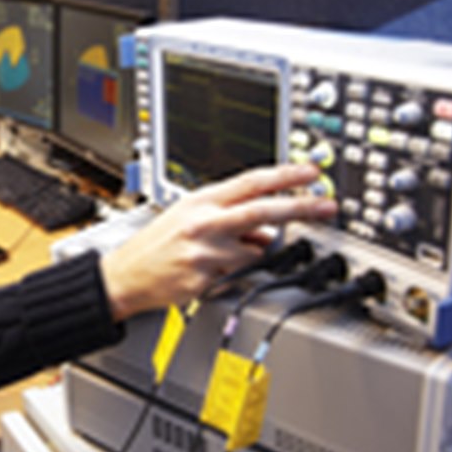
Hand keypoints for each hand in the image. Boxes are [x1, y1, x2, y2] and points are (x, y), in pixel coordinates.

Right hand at [100, 164, 336, 320]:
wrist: (125, 275)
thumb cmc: (156, 243)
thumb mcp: (188, 214)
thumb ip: (228, 214)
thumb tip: (267, 225)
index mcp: (201, 201)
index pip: (250, 182)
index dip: (284, 176)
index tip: (310, 172)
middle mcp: (204, 224)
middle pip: (262, 211)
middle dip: (300, 207)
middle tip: (326, 205)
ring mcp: (205, 252)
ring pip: (256, 250)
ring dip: (257, 252)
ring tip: (230, 253)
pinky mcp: (205, 279)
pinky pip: (238, 275)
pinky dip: (237, 272)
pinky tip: (213, 270)